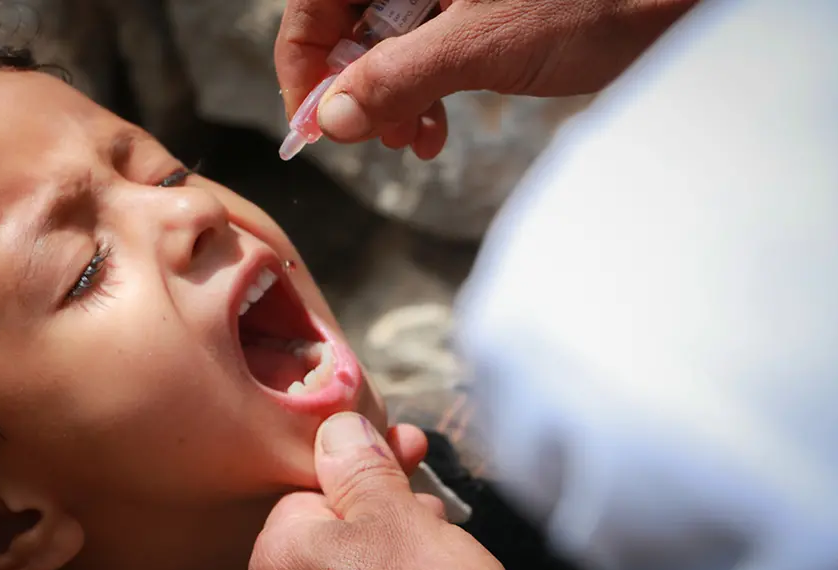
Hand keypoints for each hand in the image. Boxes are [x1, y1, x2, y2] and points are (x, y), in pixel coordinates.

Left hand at [249, 412, 516, 569]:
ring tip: (443, 537)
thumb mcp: (396, 517)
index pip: (312, 482)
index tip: (402, 441)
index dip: (363, 459)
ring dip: (408, 531)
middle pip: (342, 515)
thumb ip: (361, 469)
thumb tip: (336, 428)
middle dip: (390, 495)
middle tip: (425, 484)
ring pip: (368, 550)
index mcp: (284, 553)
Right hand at [275, 0, 695, 157]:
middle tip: (375, 137)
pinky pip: (421, 51)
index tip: (311, 121)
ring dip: (388, 100)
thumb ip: (401, 76)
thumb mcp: (486, 42)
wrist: (677, 6)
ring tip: (411, 140)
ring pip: (384, 42)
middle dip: (353, 89)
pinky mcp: (473, 10)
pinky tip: (433, 131)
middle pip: (347, 22)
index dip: (306, 62)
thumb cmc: (597, 0)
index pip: (316, 1)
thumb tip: (332, 118)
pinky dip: (420, 95)